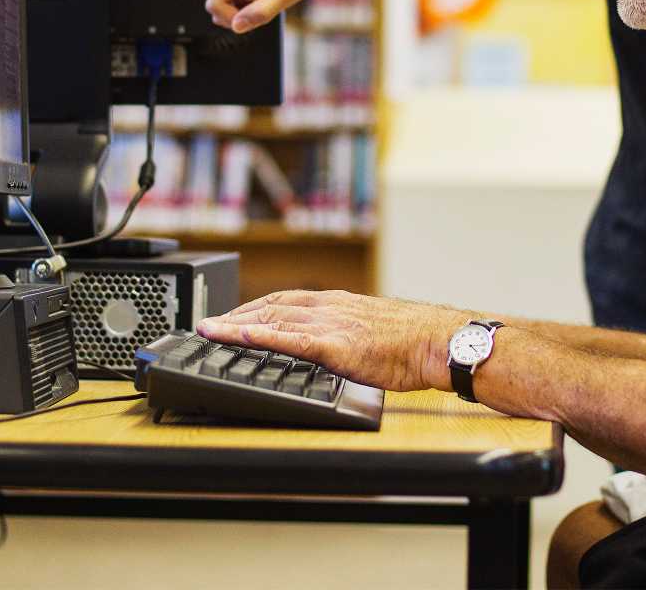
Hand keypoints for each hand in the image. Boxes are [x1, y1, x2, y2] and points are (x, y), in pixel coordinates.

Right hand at [149, 0, 329, 33]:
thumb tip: (236, 27)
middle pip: (214, 4)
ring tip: (263, 4)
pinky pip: (231, 11)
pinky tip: (260, 3)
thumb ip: (264, 11)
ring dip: (239, 16)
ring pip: (221, 10)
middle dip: (231, 18)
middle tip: (256, 18)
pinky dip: (244, 14)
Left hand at [196, 290, 476, 391]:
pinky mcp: (333, 345)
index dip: (254, 307)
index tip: (232, 316)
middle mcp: (328, 307)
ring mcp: (329, 324)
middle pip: (271, 306)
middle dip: (236, 314)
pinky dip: (259, 335)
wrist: (436, 341)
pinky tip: (238, 336)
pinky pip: (288, 338)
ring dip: (236, 324)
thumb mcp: (373, 328)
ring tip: (210, 330)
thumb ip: (349, 332)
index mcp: (338, 303)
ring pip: (272, 318)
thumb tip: (339, 345)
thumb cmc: (414, 341)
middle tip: (209, 324)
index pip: (285, 300)